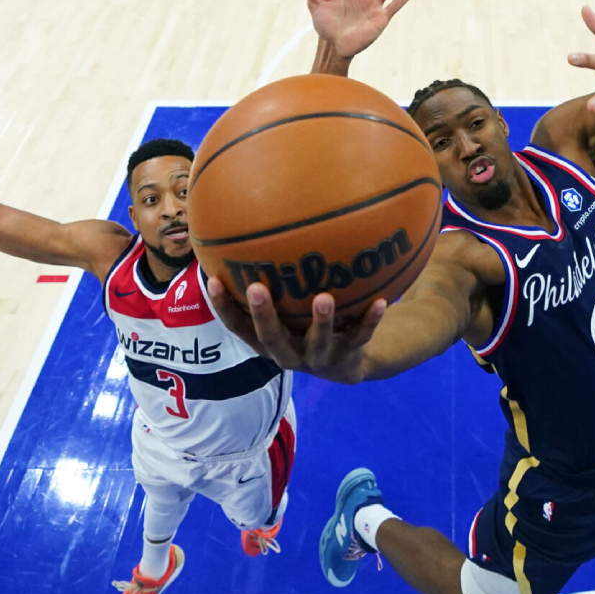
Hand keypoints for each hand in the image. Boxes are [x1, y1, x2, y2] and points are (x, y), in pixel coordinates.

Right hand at [207, 277, 385, 383]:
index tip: (212, 280)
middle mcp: (289, 353)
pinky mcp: (349, 354)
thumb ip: (272, 281)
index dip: (224, 307)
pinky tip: (381, 301)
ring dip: (321, 321)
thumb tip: (246, 230)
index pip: (238, 327)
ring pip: (318, 342)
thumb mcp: (287, 309)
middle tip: (257, 288)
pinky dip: (371, 320)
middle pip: (271, 337)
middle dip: (264, 314)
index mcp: (268, 341)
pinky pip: (361, 336)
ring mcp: (320, 357)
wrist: (347, 363)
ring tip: (323, 297)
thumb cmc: (305, 324)